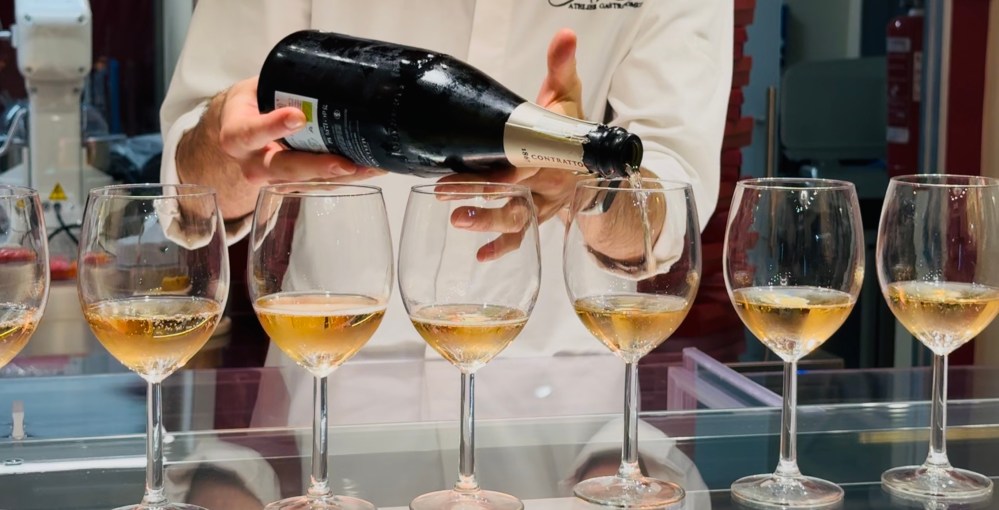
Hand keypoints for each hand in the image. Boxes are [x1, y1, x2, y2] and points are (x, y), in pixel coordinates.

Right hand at [177, 77, 383, 219]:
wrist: (241, 131)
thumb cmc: (252, 104)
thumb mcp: (256, 88)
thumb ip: (281, 82)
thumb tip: (328, 66)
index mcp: (237, 135)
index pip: (251, 132)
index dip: (274, 126)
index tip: (297, 117)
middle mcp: (253, 163)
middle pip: (284, 168)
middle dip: (318, 167)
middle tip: (346, 163)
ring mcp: (273, 180)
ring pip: (306, 183)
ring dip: (341, 177)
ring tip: (370, 166)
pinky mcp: (292, 187)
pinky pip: (318, 186)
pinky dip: (345, 179)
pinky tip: (368, 169)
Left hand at [439, 29, 586, 259]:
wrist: (596, 164)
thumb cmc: (572, 128)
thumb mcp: (569, 95)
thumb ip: (562, 67)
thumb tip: (565, 35)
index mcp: (552, 152)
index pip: (523, 161)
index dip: (495, 169)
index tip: (462, 169)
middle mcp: (548, 183)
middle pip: (512, 192)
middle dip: (478, 194)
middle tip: (443, 193)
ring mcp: (543, 204)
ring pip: (517, 218)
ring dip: (488, 223)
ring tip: (458, 222)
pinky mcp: (536, 218)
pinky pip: (522, 237)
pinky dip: (503, 248)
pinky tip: (480, 256)